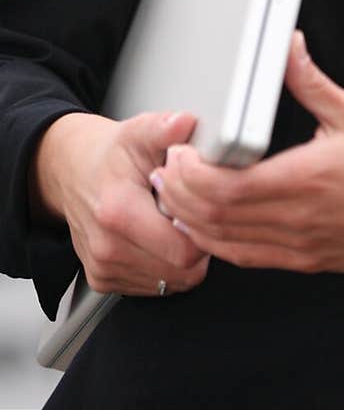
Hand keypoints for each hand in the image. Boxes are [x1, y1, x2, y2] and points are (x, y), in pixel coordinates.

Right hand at [32, 110, 209, 296]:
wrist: (73, 171)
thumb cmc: (112, 155)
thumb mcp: (139, 132)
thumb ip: (165, 128)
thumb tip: (185, 122)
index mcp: (119, 211)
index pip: (185, 250)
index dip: (204, 230)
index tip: (200, 208)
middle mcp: (107, 247)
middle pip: (182, 271)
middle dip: (197, 245)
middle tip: (188, 214)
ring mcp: (104, 267)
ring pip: (171, 282)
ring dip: (181, 257)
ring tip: (169, 222)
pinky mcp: (103, 280)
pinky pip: (154, 287)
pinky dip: (164, 267)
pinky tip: (156, 237)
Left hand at [152, 30, 343, 274]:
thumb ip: (311, 81)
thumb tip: (289, 46)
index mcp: (304, 178)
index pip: (226, 187)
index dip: (191, 173)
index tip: (182, 151)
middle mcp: (296, 218)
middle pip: (214, 217)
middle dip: (180, 194)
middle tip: (169, 169)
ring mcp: (297, 245)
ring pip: (223, 243)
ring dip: (191, 220)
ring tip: (177, 194)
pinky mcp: (302, 260)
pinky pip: (246, 258)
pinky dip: (217, 243)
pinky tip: (208, 225)